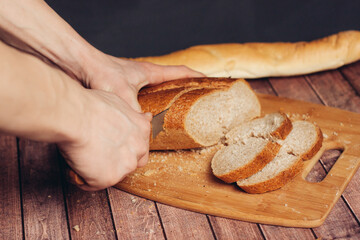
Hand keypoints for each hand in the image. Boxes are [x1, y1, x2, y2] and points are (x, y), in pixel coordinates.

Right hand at [58, 89, 151, 190]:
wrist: (75, 116)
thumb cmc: (91, 105)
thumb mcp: (120, 103)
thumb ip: (134, 116)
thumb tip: (148, 116)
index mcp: (142, 130)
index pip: (140, 148)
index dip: (124, 149)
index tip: (111, 146)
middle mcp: (139, 149)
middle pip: (131, 164)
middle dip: (116, 162)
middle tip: (96, 153)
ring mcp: (125, 166)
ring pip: (112, 175)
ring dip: (98, 170)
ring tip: (81, 156)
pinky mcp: (109, 178)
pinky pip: (92, 184)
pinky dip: (82, 178)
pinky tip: (75, 165)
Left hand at [81, 52, 204, 109]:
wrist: (78, 66)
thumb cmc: (100, 72)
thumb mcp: (122, 95)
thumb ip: (134, 114)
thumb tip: (143, 133)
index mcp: (150, 72)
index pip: (179, 72)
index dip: (195, 77)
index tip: (209, 82)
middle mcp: (143, 76)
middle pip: (170, 81)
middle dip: (183, 90)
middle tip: (194, 102)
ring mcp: (133, 82)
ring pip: (156, 91)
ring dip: (165, 100)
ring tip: (172, 116)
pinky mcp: (122, 90)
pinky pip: (141, 99)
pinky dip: (148, 107)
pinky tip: (145, 121)